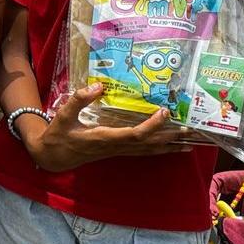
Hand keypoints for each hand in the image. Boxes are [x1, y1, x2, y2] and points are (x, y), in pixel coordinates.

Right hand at [22, 84, 188, 172]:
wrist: (52, 157)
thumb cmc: (58, 135)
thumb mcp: (63, 115)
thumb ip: (79, 100)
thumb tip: (98, 85)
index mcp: (103, 138)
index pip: (133, 135)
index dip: (151, 127)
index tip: (164, 113)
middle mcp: (114, 147)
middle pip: (147, 145)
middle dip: (169, 137)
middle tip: (190, 129)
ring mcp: (117, 152)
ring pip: (148, 151)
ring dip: (170, 147)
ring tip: (191, 141)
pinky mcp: (118, 152)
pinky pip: (143, 152)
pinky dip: (160, 150)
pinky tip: (173, 148)